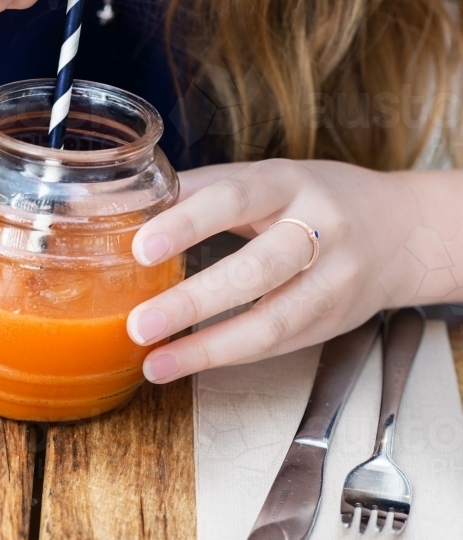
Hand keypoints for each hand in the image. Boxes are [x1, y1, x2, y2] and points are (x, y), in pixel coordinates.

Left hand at [127, 158, 426, 382]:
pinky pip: (278, 344)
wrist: (401, 231)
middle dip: (193, 301)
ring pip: (273, 322)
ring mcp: (333, 282)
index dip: (188, 223)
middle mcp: (320, 230)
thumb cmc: (316, 199)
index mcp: (292, 183)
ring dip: (208, 347)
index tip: (140, 248)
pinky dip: (229, 356)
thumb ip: (209, 188)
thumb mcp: (271, 178)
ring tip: (155, 361)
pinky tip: (187, 361)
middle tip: (139, 323)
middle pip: (257, 270)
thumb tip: (137, 203)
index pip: (236, 199)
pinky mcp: (335, 322)